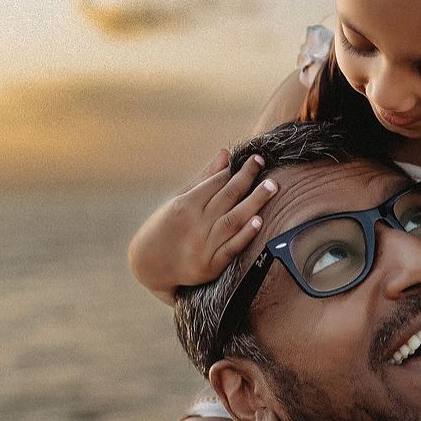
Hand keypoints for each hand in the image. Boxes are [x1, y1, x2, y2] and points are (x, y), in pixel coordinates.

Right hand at [128, 150, 278, 298]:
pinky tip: (259, 222)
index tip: (254, 159)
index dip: (235, 170)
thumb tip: (226, 154)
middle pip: (227, 197)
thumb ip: (206, 178)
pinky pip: (231, 248)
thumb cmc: (165, 227)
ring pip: (232, 220)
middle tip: (263, 164)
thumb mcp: (180, 200)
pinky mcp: (210, 266)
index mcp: (184, 205)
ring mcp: (202, 246)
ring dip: (254, 202)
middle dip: (247, 178)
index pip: (216, 183)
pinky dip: (244, 235)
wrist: (148, 266)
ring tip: (271, 187)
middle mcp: (194, 224)